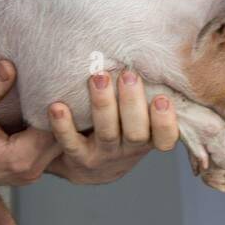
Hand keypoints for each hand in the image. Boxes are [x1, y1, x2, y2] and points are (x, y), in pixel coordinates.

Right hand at [0, 60, 60, 196]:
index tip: (62, 74)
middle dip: (65, 108)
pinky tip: (46, 102)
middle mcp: (31, 169)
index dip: (60, 100)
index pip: (55, 126)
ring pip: (57, 140)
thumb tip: (9, 65)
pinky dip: (47, 124)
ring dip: (58, 116)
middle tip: (68, 75)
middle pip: (62, 134)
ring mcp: (30, 170)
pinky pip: (46, 143)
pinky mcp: (25, 165)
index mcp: (20, 159)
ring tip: (61, 84)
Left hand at [45, 70, 179, 184]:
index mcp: (150, 139)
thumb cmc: (122, 129)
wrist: (91, 167)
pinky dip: (63, 125)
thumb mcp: (142, 120)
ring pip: (106, 133)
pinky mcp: (78, 157)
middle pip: (136, 133)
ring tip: (99, 77)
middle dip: (132, 103)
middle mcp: (129, 149)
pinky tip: (57, 106)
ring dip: (103, 104)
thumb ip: (150, 96)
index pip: (166, 138)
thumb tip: (164, 57)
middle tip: (129, 75)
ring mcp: (104, 155)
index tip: (162, 99)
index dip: (165, 122)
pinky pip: (70, 143)